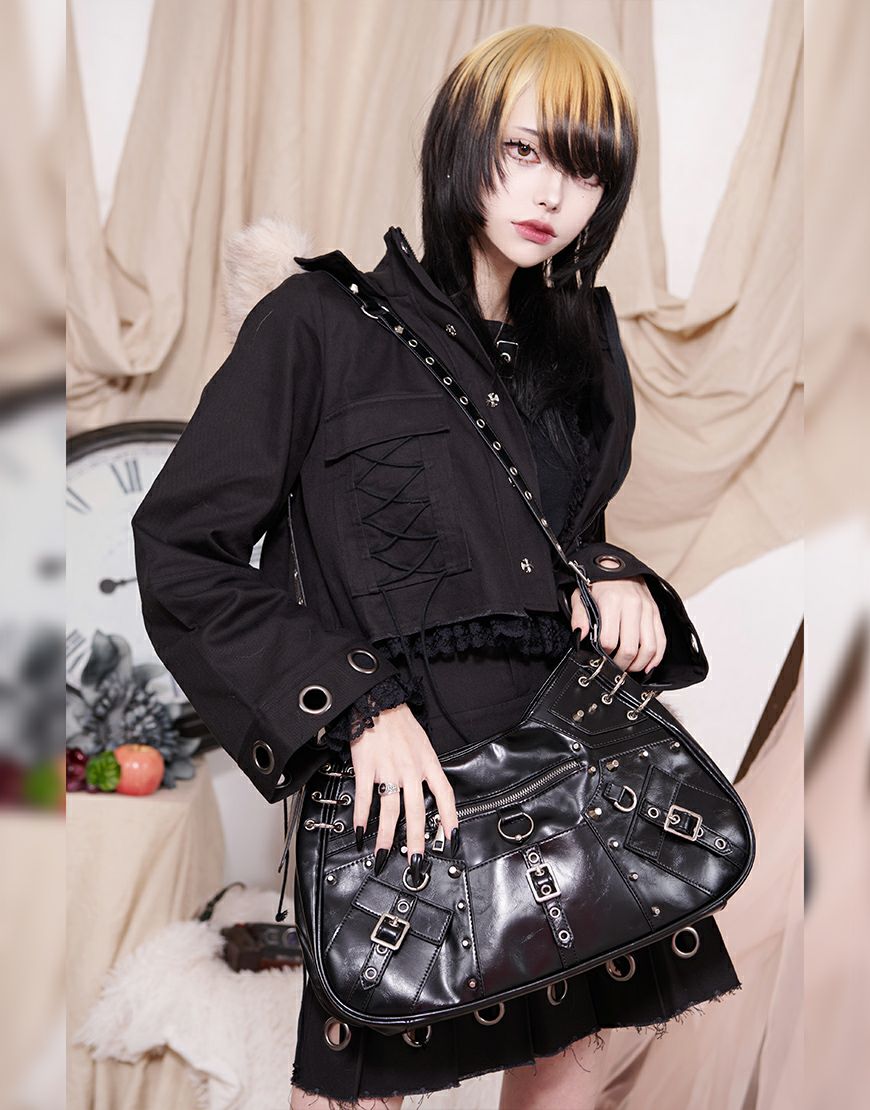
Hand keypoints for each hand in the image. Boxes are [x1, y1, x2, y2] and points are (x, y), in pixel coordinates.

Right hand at [350, 703, 458, 882]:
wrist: (377, 699)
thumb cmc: (399, 721)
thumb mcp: (422, 743)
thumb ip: (424, 767)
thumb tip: (426, 791)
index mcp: (427, 762)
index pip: (444, 794)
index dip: (450, 818)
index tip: (453, 839)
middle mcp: (410, 768)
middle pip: (416, 811)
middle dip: (416, 841)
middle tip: (415, 862)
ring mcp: (388, 769)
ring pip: (389, 810)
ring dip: (385, 837)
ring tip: (382, 855)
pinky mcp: (366, 767)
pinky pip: (364, 797)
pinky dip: (361, 818)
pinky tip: (360, 832)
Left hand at [569, 575, 666, 674]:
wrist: (616, 564)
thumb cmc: (596, 583)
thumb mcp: (579, 596)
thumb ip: (579, 617)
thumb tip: (580, 637)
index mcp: (611, 602)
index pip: (608, 640)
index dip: (603, 654)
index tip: (599, 658)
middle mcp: (633, 605)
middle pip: (630, 648)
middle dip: (620, 664)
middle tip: (613, 669)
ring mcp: (647, 609)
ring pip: (649, 647)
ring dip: (639, 664)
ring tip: (629, 668)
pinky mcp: (656, 612)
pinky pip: (661, 639)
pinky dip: (656, 657)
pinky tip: (647, 665)